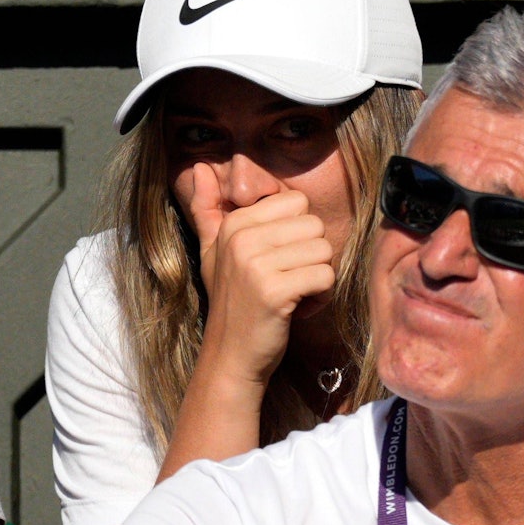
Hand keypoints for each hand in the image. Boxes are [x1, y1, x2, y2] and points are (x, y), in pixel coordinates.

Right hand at [186, 162, 335, 382]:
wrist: (230, 357)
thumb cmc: (232, 303)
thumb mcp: (212, 253)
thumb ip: (208, 210)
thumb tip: (198, 167)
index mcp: (233, 224)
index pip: (297, 203)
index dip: (298, 234)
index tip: (280, 260)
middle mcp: (242, 239)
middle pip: (314, 225)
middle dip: (311, 256)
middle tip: (290, 280)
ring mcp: (256, 265)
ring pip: (324, 250)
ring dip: (318, 277)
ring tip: (294, 294)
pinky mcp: (275, 292)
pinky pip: (325, 276)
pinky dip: (321, 296)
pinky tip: (299, 309)